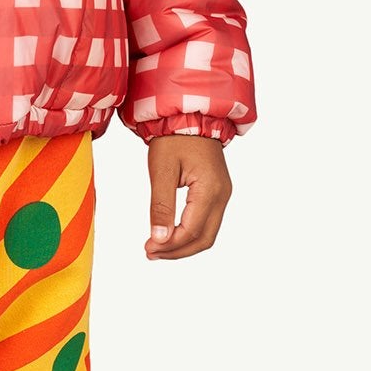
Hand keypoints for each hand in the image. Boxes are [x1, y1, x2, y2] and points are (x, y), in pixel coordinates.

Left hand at [144, 134, 230, 259]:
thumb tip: (159, 238)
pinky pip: (207, 223)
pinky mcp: (217, 194)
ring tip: (157, 248)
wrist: (190, 117)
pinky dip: (190, 234)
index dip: (169, 245)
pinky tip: (170, 235)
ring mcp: (223, 195)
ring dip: (183, 246)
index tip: (147, 248)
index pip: (191, 230)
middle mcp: (222, 196)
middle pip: (204, 239)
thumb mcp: (161, 170)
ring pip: (207, 234)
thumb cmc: (174, 138)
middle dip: (177, 251)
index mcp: (210, 190)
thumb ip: (161, 206)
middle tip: (150, 253)